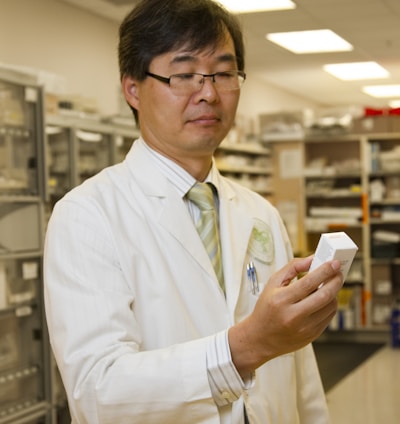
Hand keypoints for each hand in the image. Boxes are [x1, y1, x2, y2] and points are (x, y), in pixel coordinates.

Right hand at [228, 256, 342, 377]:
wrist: (260, 338)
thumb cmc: (266, 308)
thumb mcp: (272, 284)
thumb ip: (292, 268)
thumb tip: (312, 259)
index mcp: (281, 300)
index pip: (309, 282)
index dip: (325, 271)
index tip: (334, 263)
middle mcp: (293, 315)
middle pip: (324, 295)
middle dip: (335, 280)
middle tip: (338, 272)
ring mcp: (304, 328)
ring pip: (330, 307)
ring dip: (334, 293)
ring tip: (329, 285)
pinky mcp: (312, 336)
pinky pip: (329, 317)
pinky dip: (330, 305)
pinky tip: (324, 299)